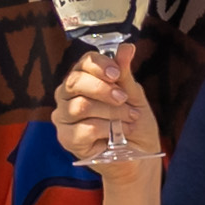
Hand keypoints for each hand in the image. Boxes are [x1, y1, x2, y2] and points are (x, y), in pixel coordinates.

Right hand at [51, 46, 163, 175]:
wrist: (140, 156)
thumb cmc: (135, 124)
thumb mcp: (134, 96)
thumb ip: (125, 74)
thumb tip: (127, 47)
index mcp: (83, 81)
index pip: (83, 63)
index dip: (99, 65)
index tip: (117, 73)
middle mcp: (68, 97)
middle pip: (75, 81)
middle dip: (103, 88)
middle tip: (123, 98)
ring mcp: (64, 118)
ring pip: (81, 106)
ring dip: (111, 111)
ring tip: (129, 118)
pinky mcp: (66, 139)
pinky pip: (83, 128)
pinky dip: (106, 130)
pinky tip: (117, 135)